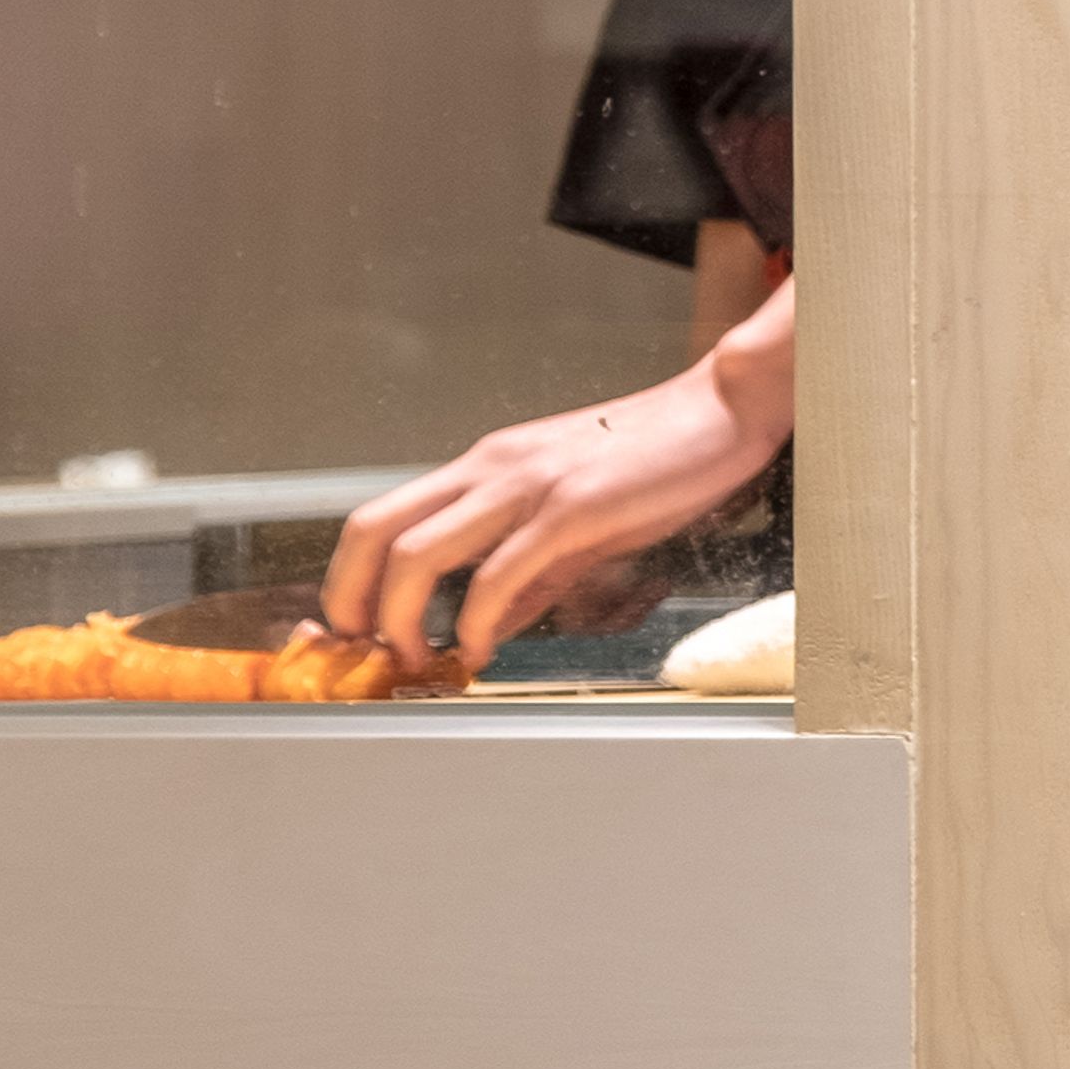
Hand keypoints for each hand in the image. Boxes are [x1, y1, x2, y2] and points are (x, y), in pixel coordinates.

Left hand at [322, 275, 795, 676]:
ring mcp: (527, 484)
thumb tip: (491, 626)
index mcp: (488, 465)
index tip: (355, 629)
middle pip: (375, 531)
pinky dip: (475, 624)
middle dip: (352, 600)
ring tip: (416, 657)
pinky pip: (497, 575)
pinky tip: (482, 649)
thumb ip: (527, 573)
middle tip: (364, 651)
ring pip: (419, 552)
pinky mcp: (569, 509)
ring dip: (401, 619)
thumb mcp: (574, 517)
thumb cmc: (655, 460)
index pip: (382, 517)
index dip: (350, 578)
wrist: (720, 410)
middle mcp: (492, 466)